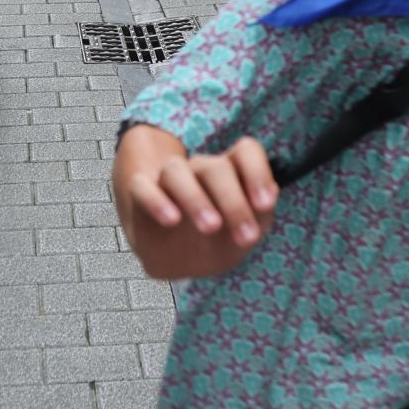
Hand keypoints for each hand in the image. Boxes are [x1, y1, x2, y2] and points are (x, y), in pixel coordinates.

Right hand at [121, 136, 278, 279]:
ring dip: (195, 198)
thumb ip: (257, 218)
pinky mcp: (142, 193)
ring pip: (176, 171)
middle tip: (247, 237)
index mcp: (231, 173)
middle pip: (215, 167)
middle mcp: (200, 170)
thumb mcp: (242, 236)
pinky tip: (172, 220)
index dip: (258, 173)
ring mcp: (168, 180)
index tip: (265, 205)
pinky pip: (143, 188)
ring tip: (211, 227)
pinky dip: (157, 201)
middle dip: (233, 201)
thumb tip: (262, 204)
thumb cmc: (217, 240)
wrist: (175, 257)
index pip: (245, 151)